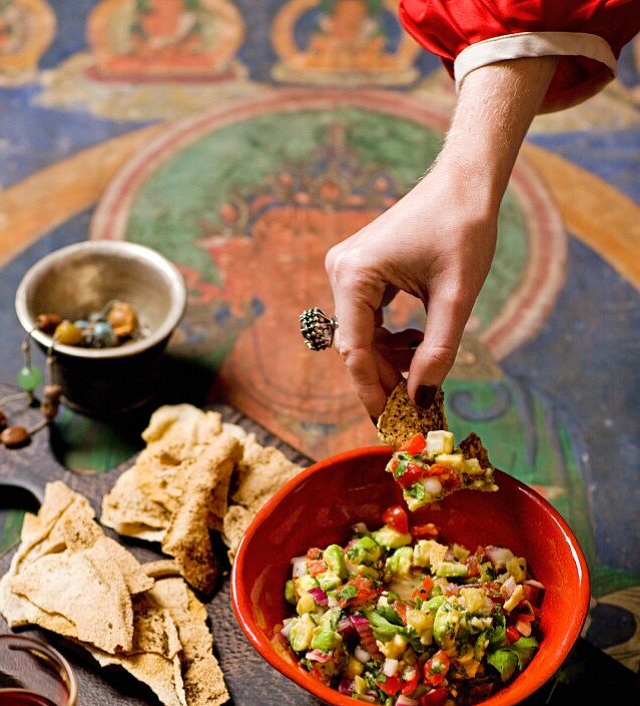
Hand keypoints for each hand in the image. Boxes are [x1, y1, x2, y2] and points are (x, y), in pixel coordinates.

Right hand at [325, 157, 497, 418]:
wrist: (465, 182)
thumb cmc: (464, 230)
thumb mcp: (457, 297)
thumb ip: (438, 351)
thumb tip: (421, 399)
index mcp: (355, 275)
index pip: (354, 350)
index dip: (371, 390)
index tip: (389, 422)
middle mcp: (340, 272)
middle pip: (355, 346)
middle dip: (383, 378)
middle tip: (414, 406)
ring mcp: (346, 270)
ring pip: (361, 336)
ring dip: (389, 359)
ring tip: (423, 366)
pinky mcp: (359, 271)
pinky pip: (367, 319)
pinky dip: (390, 338)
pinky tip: (416, 341)